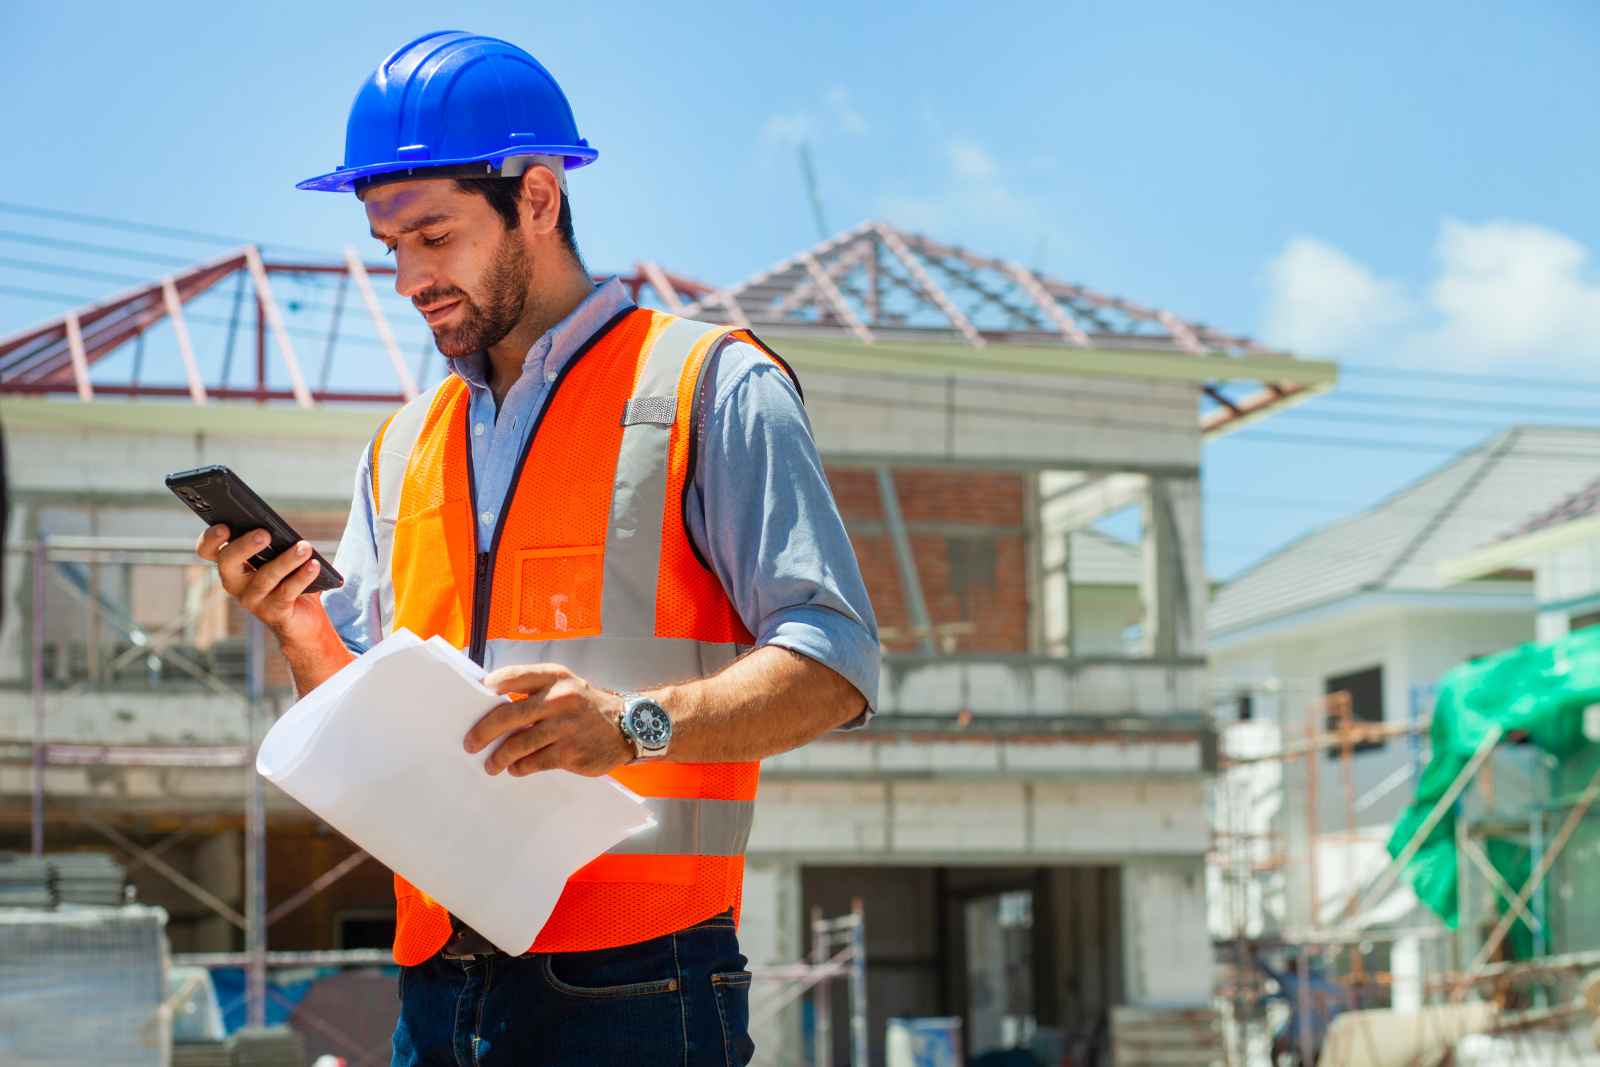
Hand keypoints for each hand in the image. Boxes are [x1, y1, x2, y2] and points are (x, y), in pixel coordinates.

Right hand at [195, 525, 328, 645]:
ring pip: (264, 577)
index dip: (210, 539)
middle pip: (227, 562)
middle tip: (264, 534)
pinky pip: (286, 593)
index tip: (224, 526)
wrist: (303, 619)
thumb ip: (275, 544)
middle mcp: (235, 583)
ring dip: (286, 560)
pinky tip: (313, 565)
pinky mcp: (272, 612)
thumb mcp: (278, 558)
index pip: (208, 550)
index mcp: (232, 564)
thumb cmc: (288, 579)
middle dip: (244, 546)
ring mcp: (252, 600)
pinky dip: (302, 577)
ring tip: (304, 548)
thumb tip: (284, 530)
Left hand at [465, 664, 632, 776]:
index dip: (488, 687)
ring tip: (491, 764)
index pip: (512, 677)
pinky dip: (520, 768)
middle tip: (470, 743)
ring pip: (518, 744)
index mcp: (555, 677)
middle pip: (508, 715)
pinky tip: (516, 769)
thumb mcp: (567, 685)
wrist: (628, 726)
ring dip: (499, 757)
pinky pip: (534, 762)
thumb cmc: (588, 706)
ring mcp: (565, 727)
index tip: (471, 700)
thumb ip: (535, 689)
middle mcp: (560, 699)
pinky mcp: (570, 752)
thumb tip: (494, 704)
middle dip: (483, 732)